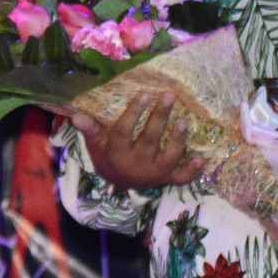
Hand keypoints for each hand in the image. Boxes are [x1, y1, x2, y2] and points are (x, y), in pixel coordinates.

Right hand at [72, 92, 203, 191]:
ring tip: (183, 120)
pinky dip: (191, 171)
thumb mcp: (94, 143)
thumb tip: (76, 115)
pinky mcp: (167, 180)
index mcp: (117, 153)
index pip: (124, 131)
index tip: (144, 94)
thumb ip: (89, 129)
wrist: (119, 183)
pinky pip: (181, 178)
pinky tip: (200, 159)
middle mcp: (136, 164)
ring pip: (169, 157)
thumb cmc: (107, 156)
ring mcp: (154, 173)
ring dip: (178, 140)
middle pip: (150, 140)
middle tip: (169, 96)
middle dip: (160, 118)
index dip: (134, 113)